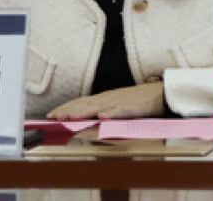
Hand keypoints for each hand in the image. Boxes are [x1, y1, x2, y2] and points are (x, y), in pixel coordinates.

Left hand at [46, 81, 164, 120]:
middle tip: (53, 116)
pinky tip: (102, 118)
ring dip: (84, 111)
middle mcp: (108, 98)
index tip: (51, 114)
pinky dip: (110, 114)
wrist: (160, 93)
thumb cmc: (138, 101)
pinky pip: (120, 111)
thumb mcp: (117, 105)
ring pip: (98, 106)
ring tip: (71, 117)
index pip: (80, 101)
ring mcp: (119, 102)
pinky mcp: (132, 107)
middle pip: (84, 103)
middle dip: (68, 109)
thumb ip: (103, 111)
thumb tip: (87, 120)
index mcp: (104, 98)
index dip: (65, 107)